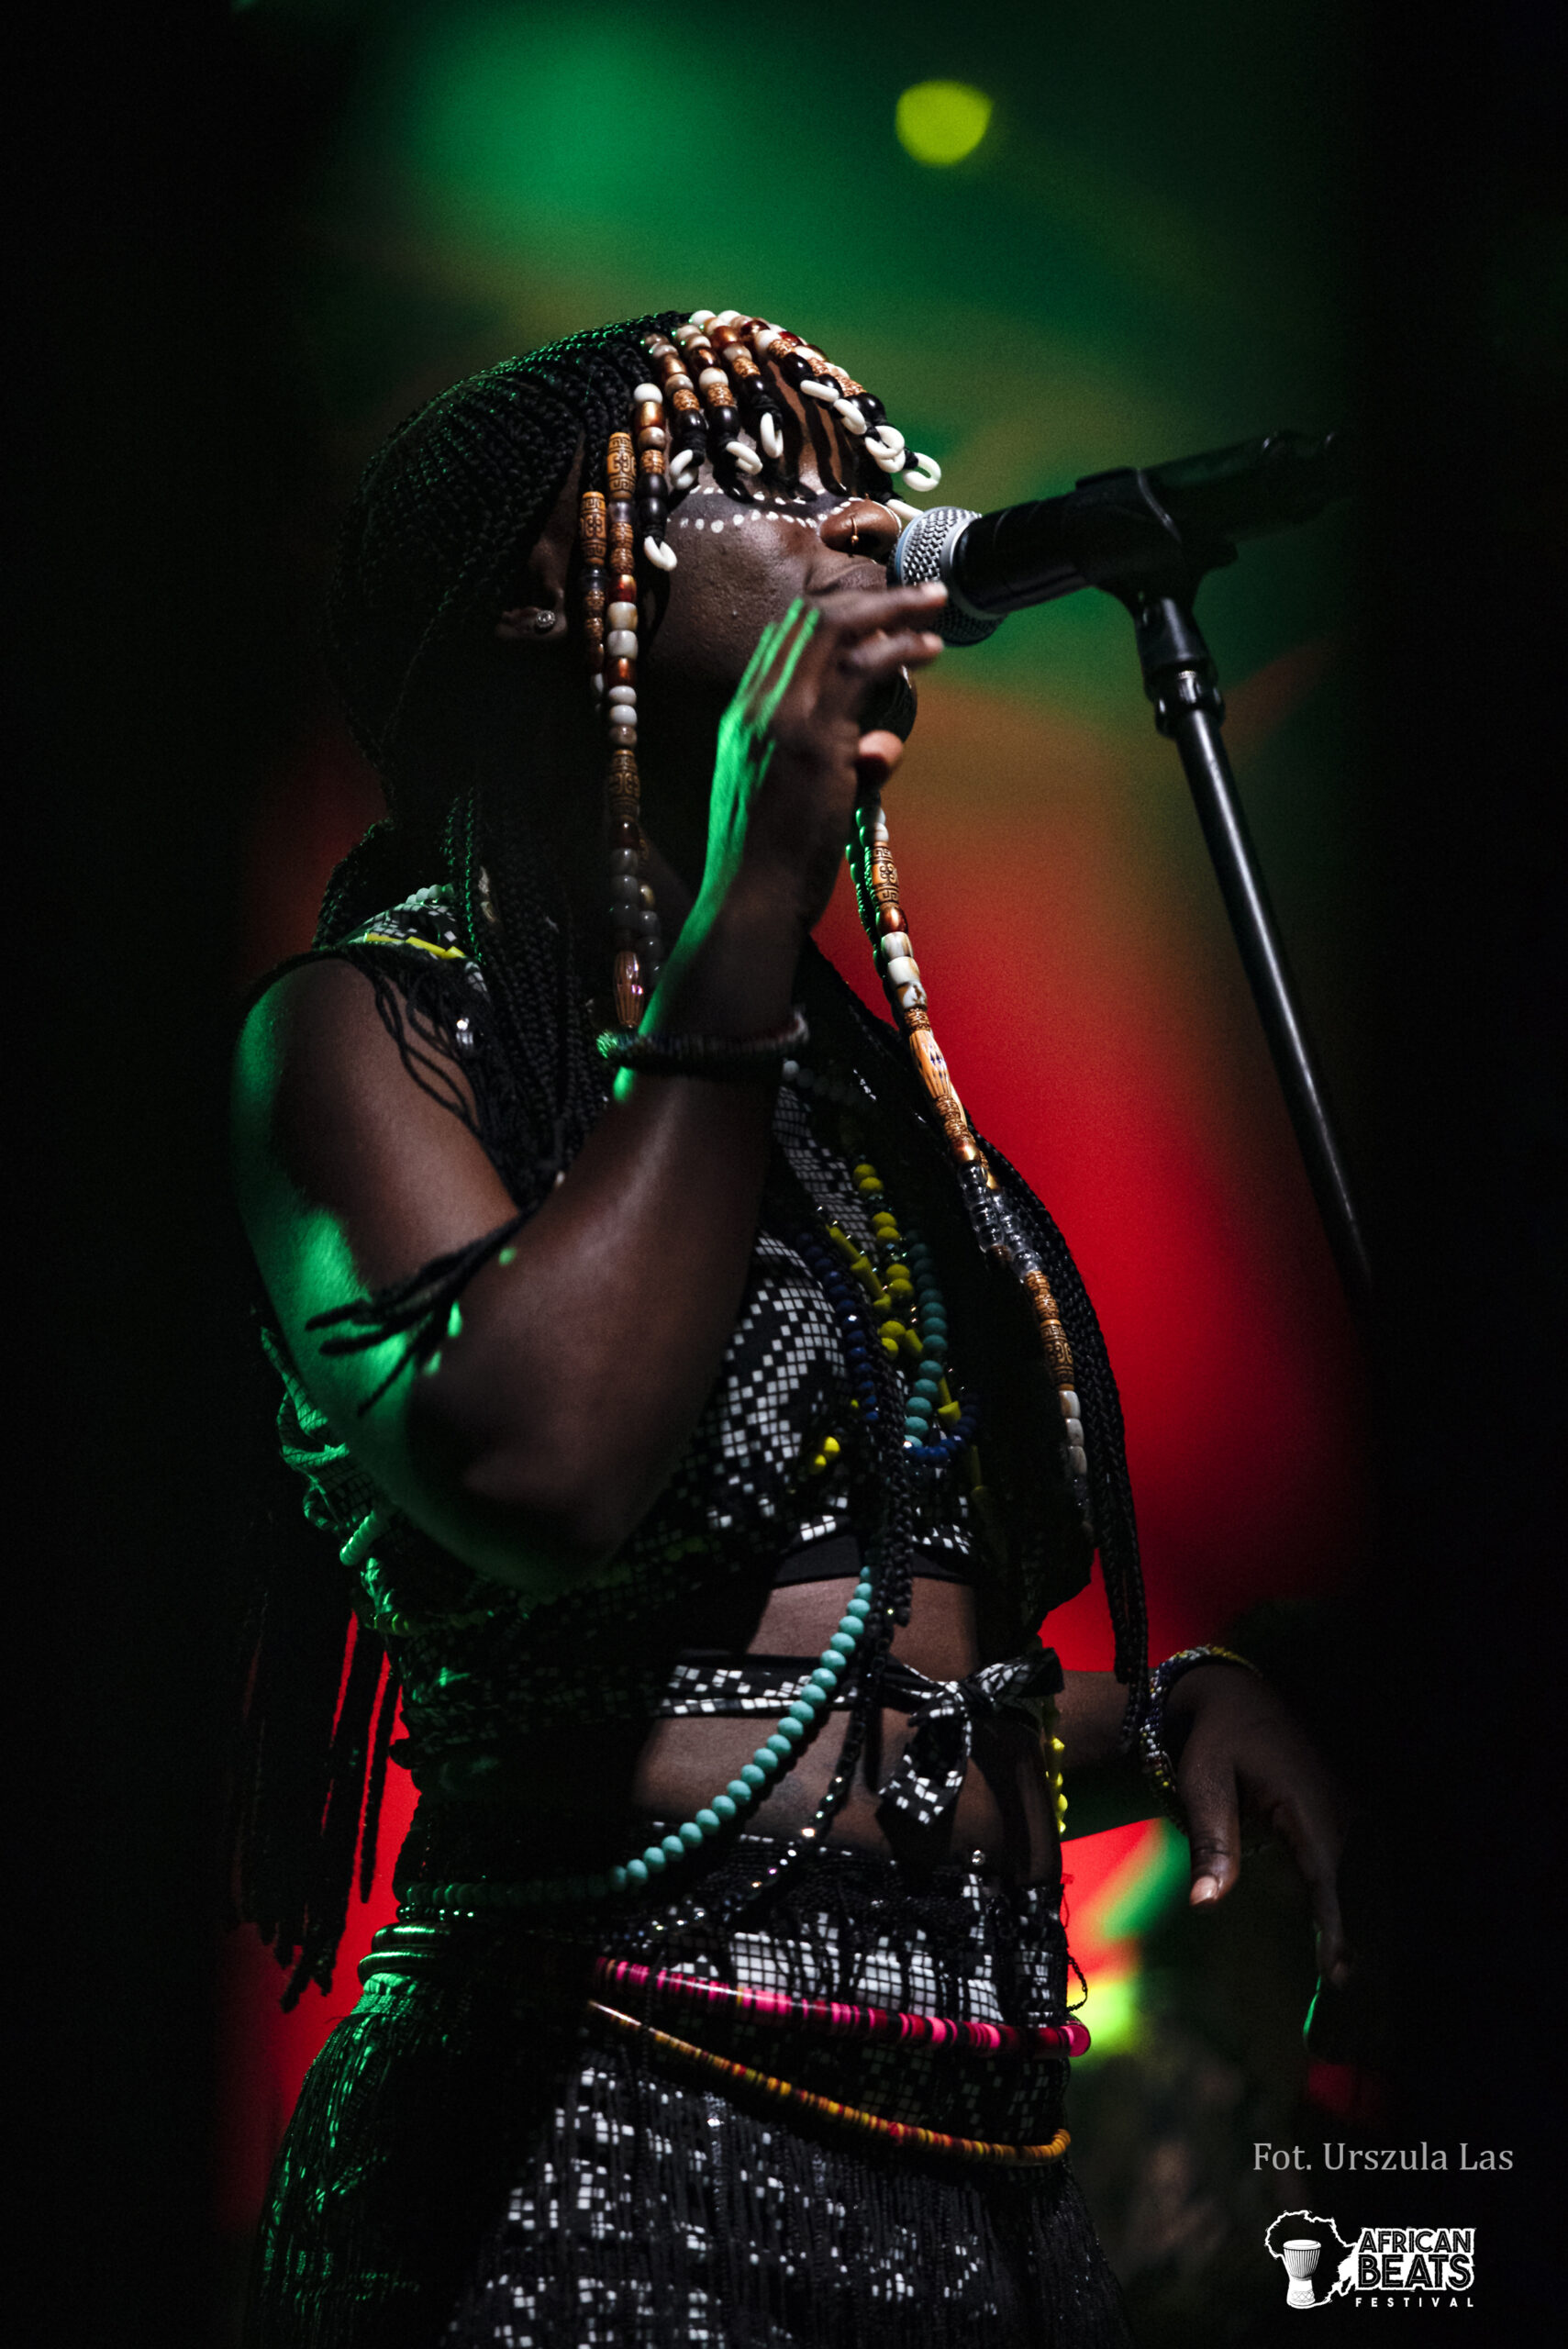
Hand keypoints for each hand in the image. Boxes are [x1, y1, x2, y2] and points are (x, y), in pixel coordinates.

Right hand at [701, 582, 945, 930]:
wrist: (750, 901)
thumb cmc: (772, 863)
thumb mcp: (797, 797)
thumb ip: (837, 761)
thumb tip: (878, 749)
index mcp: (744, 715)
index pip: (785, 637)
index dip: (836, 613)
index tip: (878, 612)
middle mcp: (757, 705)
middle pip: (812, 619)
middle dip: (873, 599)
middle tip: (923, 593)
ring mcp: (782, 718)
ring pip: (838, 632)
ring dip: (895, 612)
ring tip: (937, 607)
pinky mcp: (814, 740)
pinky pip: (861, 671)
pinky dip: (900, 650)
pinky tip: (929, 651)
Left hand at [1166, 1664, 1350, 1987]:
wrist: (1234, 1694)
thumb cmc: (1214, 1740)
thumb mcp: (1202, 1784)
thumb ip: (1211, 1842)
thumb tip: (1206, 1903)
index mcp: (1306, 1803)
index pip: (1327, 1877)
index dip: (1334, 1927)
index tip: (1337, 1972)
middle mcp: (1337, 1807)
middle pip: (1352, 1882)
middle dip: (1351, 1931)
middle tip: (1342, 1985)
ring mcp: (1344, 1807)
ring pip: (1357, 1872)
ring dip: (1354, 1914)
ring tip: (1347, 1969)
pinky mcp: (1340, 1809)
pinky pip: (1350, 1858)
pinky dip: (1347, 1892)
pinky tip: (1340, 1931)